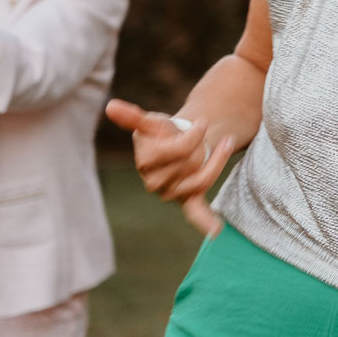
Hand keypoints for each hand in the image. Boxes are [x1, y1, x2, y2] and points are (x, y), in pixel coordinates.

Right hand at [105, 99, 234, 237]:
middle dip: (201, 146)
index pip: (179, 150)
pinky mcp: (186, 200)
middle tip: (202, 134)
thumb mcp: (151, 122)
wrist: (175, 144)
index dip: (195, 135)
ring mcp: (170, 193)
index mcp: (145, 162)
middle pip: (190, 164)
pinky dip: (205, 222)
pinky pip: (195, 214)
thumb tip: (111, 106)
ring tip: (226, 143)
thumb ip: (134, 117)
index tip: (203, 122)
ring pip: (200, 181)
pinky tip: (216, 230)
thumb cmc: (162, 133)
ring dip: (217, 161)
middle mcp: (154, 182)